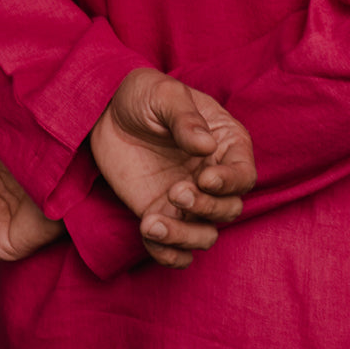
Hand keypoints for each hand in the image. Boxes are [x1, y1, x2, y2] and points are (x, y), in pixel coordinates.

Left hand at [91, 67, 255, 268]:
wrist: (105, 110)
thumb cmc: (144, 94)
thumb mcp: (164, 94)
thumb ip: (185, 118)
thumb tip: (207, 145)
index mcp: (225, 143)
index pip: (244, 174)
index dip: (231, 183)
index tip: (205, 179)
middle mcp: (212, 176)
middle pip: (228, 209)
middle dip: (205, 208)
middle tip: (176, 191)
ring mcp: (187, 199)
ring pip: (204, 235)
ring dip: (184, 236)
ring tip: (152, 223)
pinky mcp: (161, 214)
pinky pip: (173, 249)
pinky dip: (166, 254)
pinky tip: (148, 235)